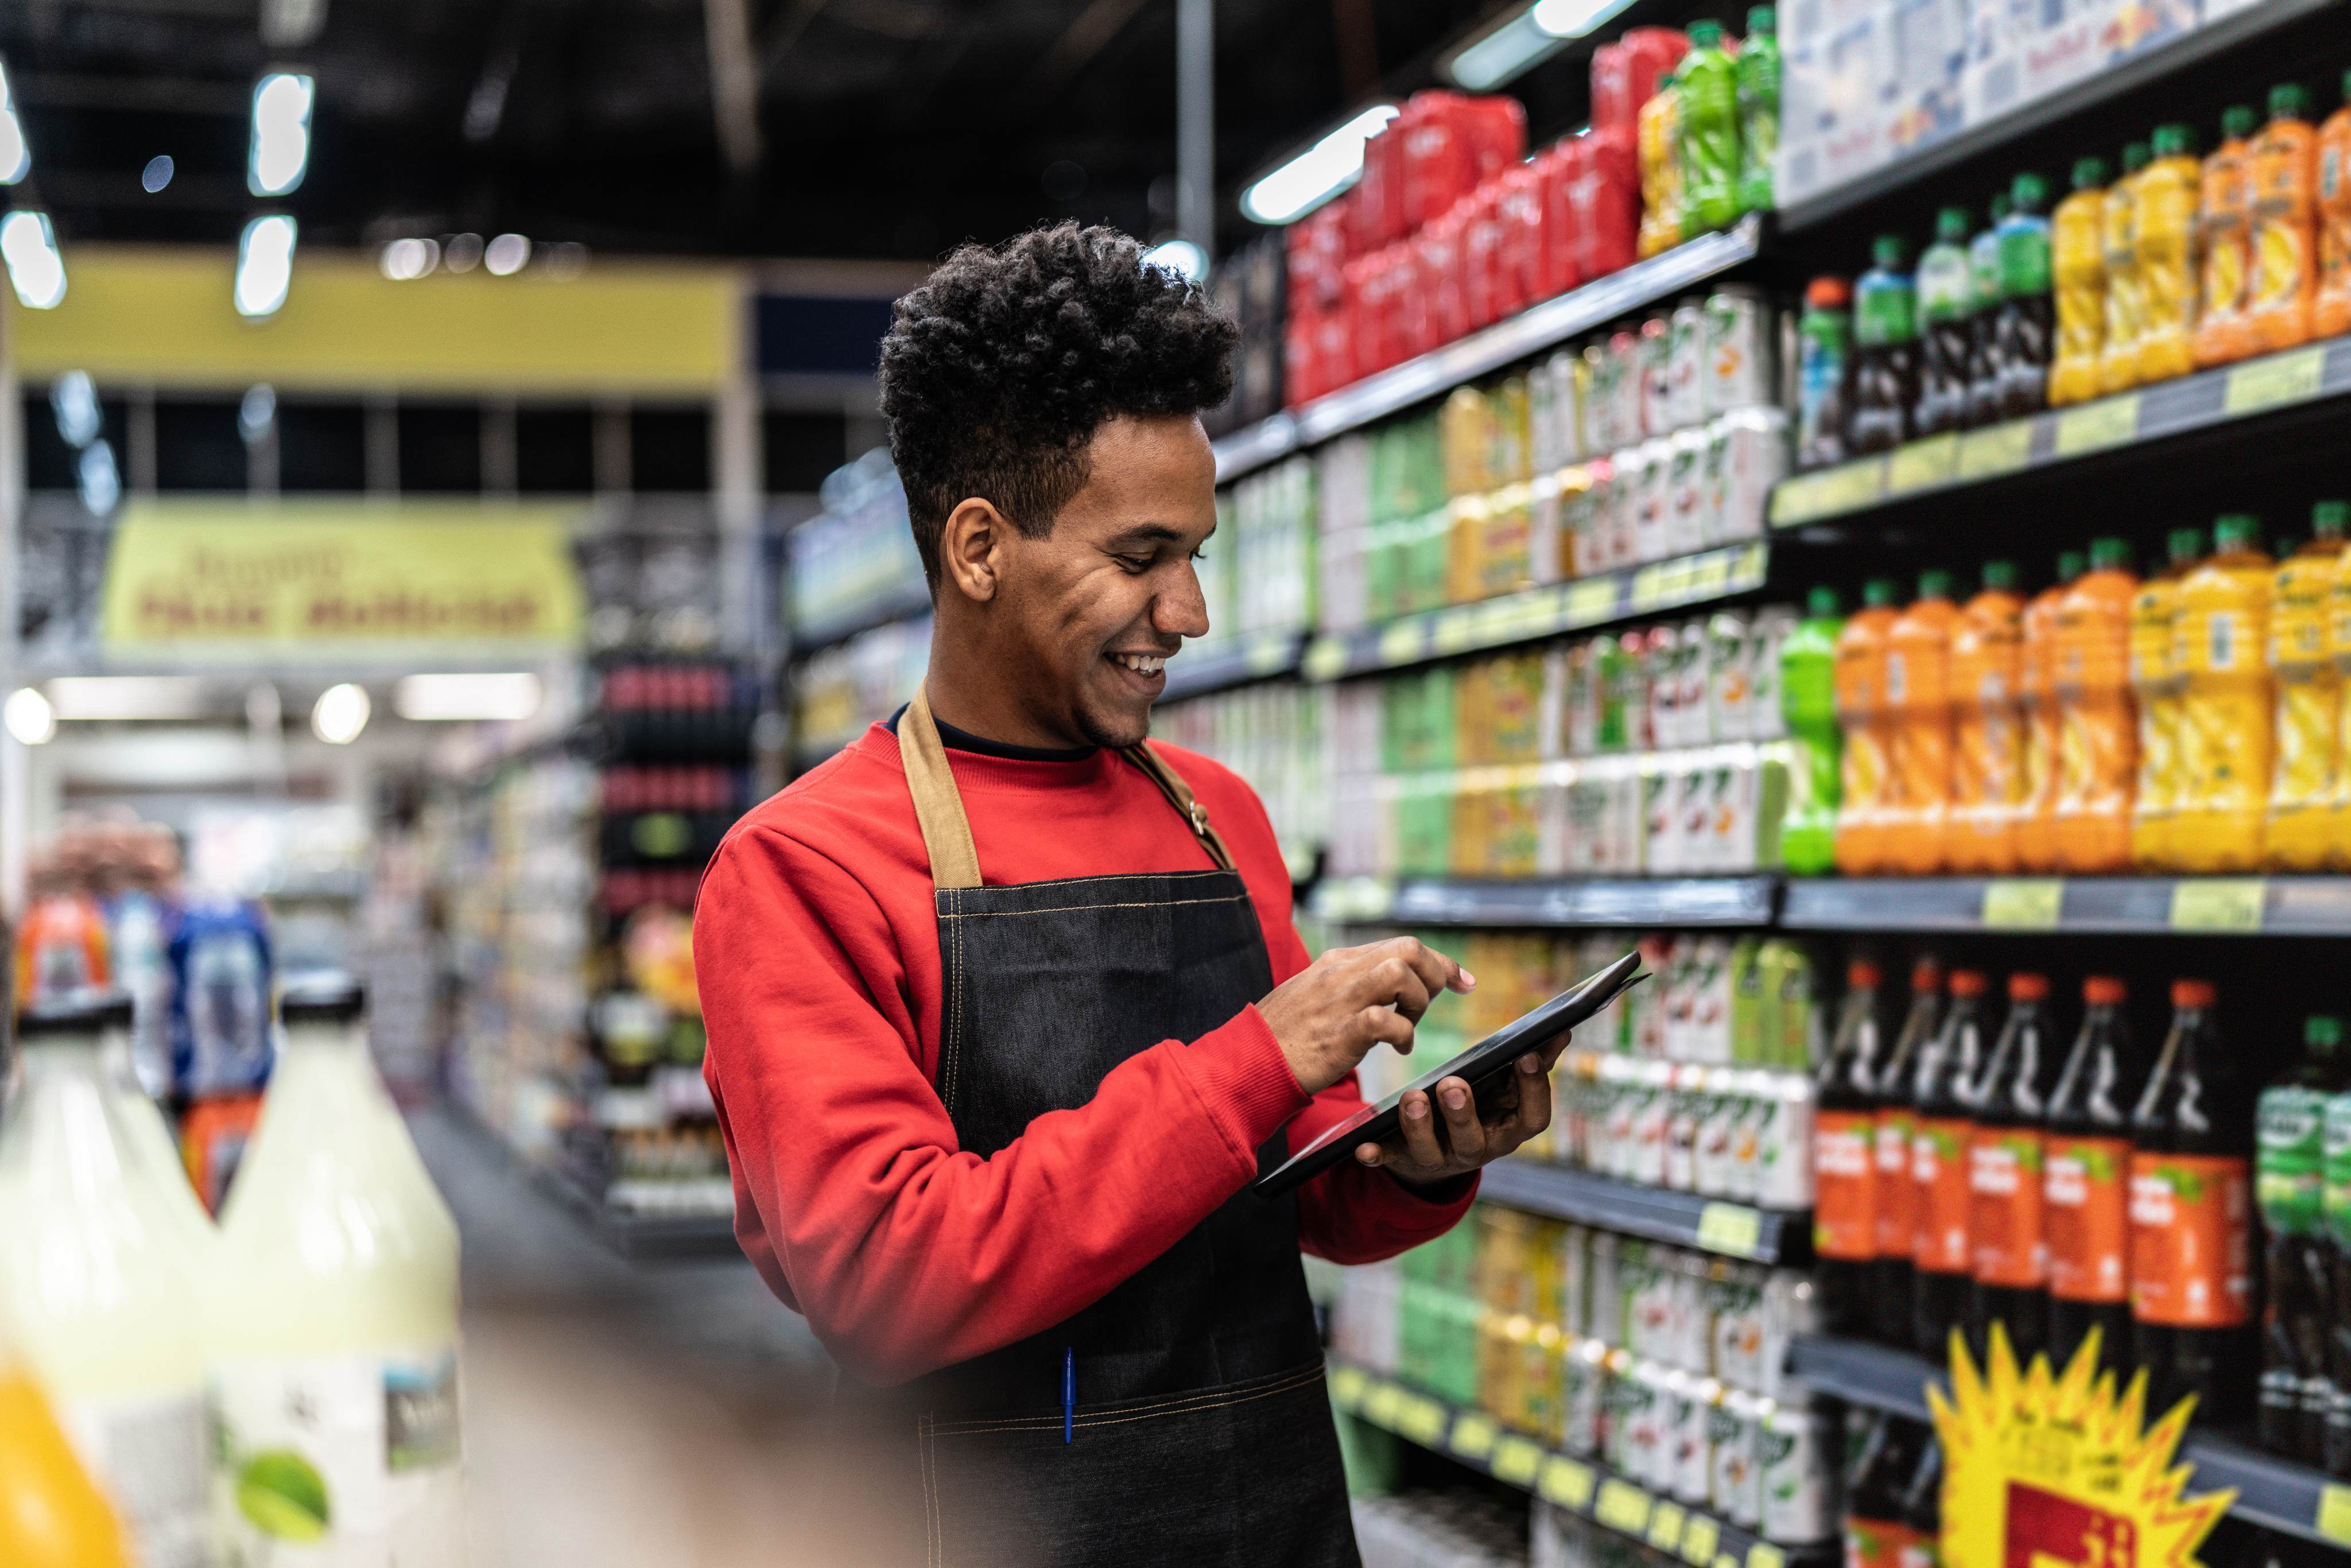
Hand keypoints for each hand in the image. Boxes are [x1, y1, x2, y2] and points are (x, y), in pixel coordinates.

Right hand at [1257, 936, 1474, 1096]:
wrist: (1249, 1062)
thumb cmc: (1283, 1036)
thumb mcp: (1315, 995)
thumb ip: (1349, 985)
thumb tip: (1387, 986)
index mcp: (1336, 962)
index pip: (1400, 945)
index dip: (1438, 961)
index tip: (1461, 979)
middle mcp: (1340, 973)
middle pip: (1408, 949)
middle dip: (1436, 973)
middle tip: (1440, 1001)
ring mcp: (1339, 1000)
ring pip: (1400, 974)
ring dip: (1418, 1001)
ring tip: (1410, 1026)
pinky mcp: (1340, 1033)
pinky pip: (1387, 1020)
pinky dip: (1403, 1035)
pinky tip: (1398, 1049)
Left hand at [1356, 1034, 1571, 1187]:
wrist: (1445, 1145)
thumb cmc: (1484, 1103)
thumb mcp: (1508, 1085)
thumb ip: (1533, 1061)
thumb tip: (1560, 1030)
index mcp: (1508, 1127)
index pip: (1533, 1118)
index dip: (1534, 1090)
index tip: (1525, 1056)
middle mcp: (1478, 1148)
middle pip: (1475, 1140)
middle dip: (1463, 1114)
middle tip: (1453, 1084)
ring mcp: (1442, 1156)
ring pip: (1432, 1151)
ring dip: (1421, 1126)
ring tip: (1412, 1097)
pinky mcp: (1406, 1158)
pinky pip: (1391, 1159)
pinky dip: (1378, 1154)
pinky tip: (1364, 1148)